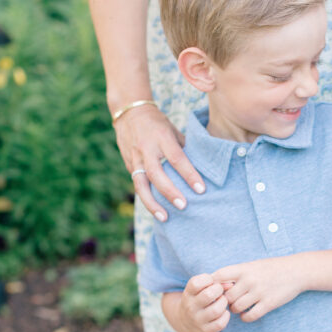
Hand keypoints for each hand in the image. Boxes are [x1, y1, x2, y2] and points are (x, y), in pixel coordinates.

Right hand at [115, 104, 204, 220]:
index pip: (177, 158)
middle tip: (183, 206)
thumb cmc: (158, 124)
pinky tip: (157, 210)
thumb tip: (204, 167)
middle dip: (170, 192)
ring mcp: (134, 158)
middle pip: (156, 174)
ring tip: (164, 218)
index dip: (189, 174)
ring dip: (152, 203)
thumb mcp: (173, 130)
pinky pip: (137, 184)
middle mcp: (146, 148)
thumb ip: (185, 148)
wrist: (129, 112)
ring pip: (140, 184)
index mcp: (162, 137)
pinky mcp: (128, 165)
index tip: (201, 189)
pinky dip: (147, 198)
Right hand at [178, 274, 230, 331]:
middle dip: (219, 290)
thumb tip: (231, 285)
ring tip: (222, 302)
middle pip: (208, 295)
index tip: (211, 282)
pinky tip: (223, 312)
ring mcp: (197, 320)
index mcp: (188, 294)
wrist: (184, 321)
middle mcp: (190, 307)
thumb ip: (214, 282)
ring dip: (223, 304)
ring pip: (216, 310)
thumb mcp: (199, 289)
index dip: (208, 279)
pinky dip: (225, 316)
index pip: (196, 283)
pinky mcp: (205, 331)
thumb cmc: (197, 299)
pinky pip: (220, 324)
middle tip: (220, 292)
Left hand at [213, 256, 306, 321]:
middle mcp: (250, 280)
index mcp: (244, 268)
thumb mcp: (253, 265)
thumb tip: (218, 283)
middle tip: (229, 301)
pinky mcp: (269, 303)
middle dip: (225, 301)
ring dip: (235, 309)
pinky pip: (250, 316)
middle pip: (226, 296)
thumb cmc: (272, 268)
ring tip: (239, 307)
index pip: (219, 276)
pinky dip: (245, 317)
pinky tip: (247, 314)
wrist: (296, 271)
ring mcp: (259, 292)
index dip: (214, 284)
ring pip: (236, 307)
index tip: (217, 289)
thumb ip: (237, 273)